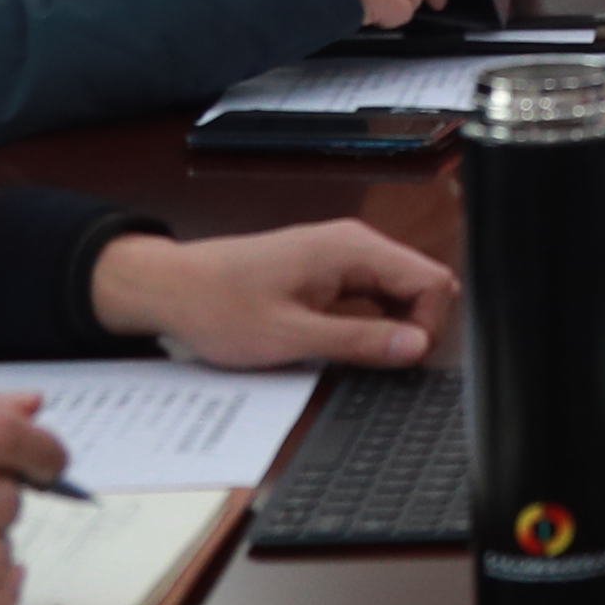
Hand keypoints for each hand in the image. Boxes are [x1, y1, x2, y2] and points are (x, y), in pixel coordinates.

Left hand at [92, 220, 454, 367]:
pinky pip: (374, 292)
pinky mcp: (329, 268)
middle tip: (380, 360)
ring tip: (360, 352)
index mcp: (351, 249)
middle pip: (422, 284)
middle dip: (416, 326)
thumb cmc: (219, 306)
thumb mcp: (292, 336)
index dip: (428, 325)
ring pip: (400, 290)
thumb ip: (360, 341)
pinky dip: (374, 320)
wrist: (172, 288)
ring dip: (394, 324)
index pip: (432, 281)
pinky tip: (350, 341)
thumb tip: (415, 346)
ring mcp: (342, 254)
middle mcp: (353, 243)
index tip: (400, 358)